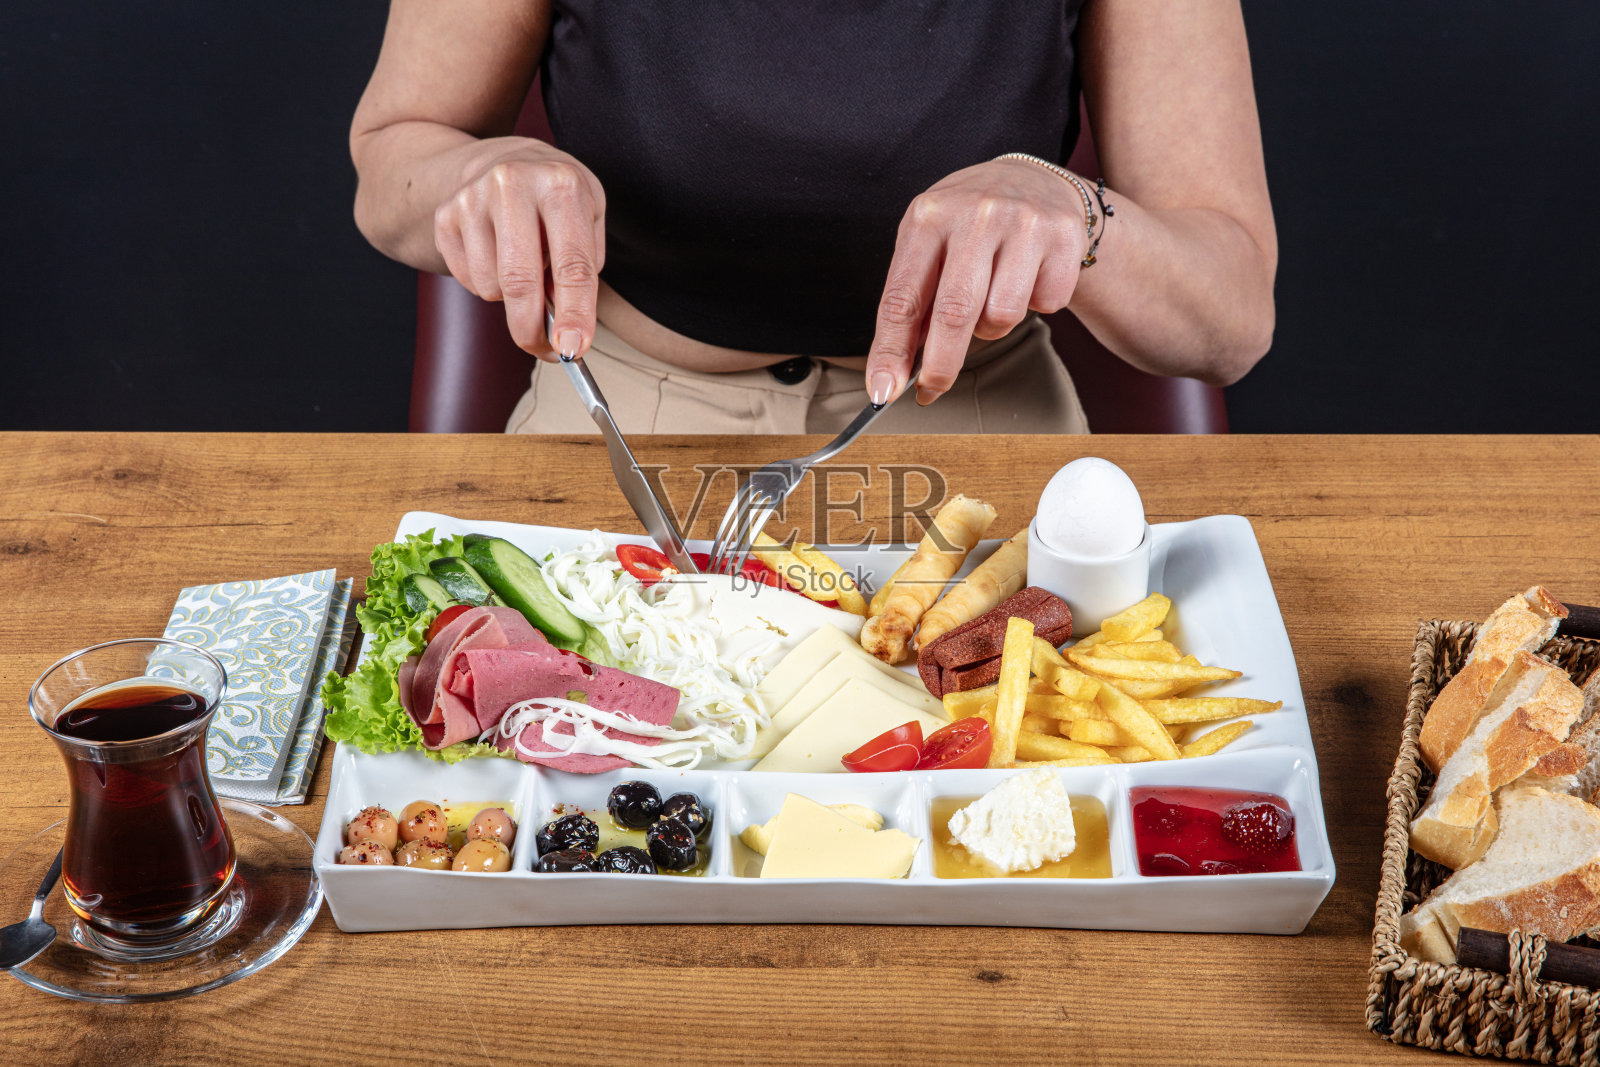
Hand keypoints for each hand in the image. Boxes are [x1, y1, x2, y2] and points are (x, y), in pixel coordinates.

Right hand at [433, 140, 606, 360]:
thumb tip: (568, 325)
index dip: (574, 314)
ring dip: (510, 297)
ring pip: (491, 286)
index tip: (573, 348)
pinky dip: (486, 283)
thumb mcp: (588, 215)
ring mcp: (472, 198)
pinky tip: (497, 257)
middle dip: (532, 328)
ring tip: (522, 267)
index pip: (572, 264)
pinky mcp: (445, 216)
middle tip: (546, 349)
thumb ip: (583, 266)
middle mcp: (513, 184)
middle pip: (520, 281)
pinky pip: (467, 279)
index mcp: (561, 184)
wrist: (500, 158)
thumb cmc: (553, 196)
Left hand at [865, 158, 1088, 404]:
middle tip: (932, 389)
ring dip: (992, 325)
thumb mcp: (929, 243)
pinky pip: (1045, 305)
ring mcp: (1024, 223)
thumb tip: (898, 369)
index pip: (902, 297)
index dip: (890, 351)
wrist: (1032, 180)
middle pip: (954, 313)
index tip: (883, 390)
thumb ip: (914, 299)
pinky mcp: (1064, 237)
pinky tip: (1028, 276)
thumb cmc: (968, 223)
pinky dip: (1034, 305)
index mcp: (929, 216)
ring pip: (1002, 316)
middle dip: (940, 365)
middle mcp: (976, 215)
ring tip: (991, 296)